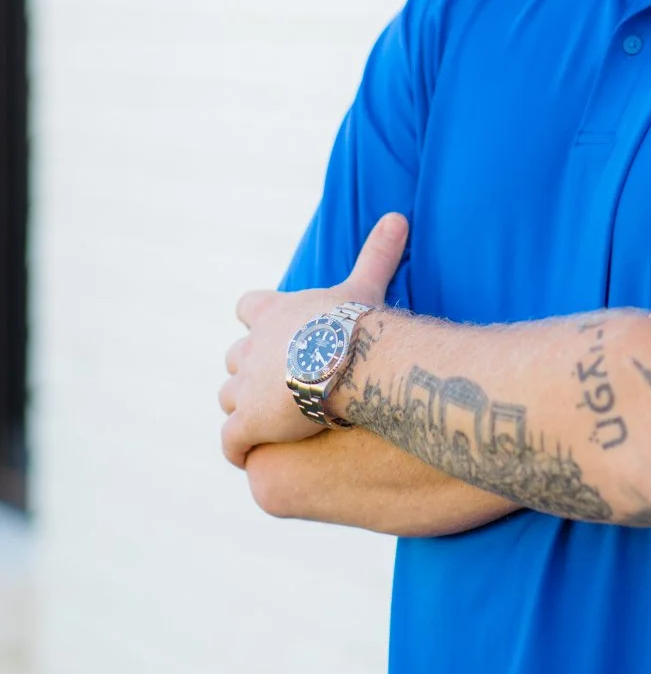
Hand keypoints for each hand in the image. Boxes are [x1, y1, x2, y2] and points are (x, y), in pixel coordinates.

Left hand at [219, 213, 408, 469]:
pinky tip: (251, 457)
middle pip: (234, 358)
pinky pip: (231, 442)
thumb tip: (398, 216)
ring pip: (228, 398)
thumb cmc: (353, 323)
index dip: (257, 320)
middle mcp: (250, 347)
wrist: (342, 362)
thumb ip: (377, 253)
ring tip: (267, 424)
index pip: (248, 307)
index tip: (269, 332)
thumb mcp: (364, 284)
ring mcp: (244, 387)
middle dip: (249, 372)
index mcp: (272, 312)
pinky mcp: (246, 423)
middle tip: (278, 386)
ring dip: (243, 409)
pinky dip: (238, 450)